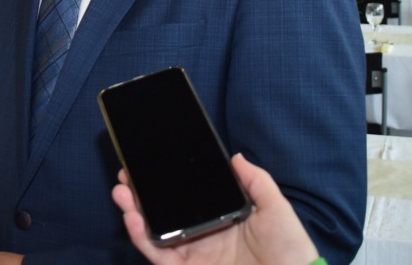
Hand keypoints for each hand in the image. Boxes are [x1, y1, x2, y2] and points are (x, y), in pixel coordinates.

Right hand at [111, 154, 318, 264]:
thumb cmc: (289, 248)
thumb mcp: (275, 207)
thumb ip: (256, 181)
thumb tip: (236, 156)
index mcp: (219, 218)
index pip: (185, 198)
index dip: (165, 182)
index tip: (149, 163)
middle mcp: (201, 235)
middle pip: (163, 213)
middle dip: (140, 194)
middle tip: (125, 175)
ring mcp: (192, 254)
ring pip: (153, 232)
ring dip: (133, 212)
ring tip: (122, 192)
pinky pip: (157, 254)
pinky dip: (141, 237)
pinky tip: (134, 219)